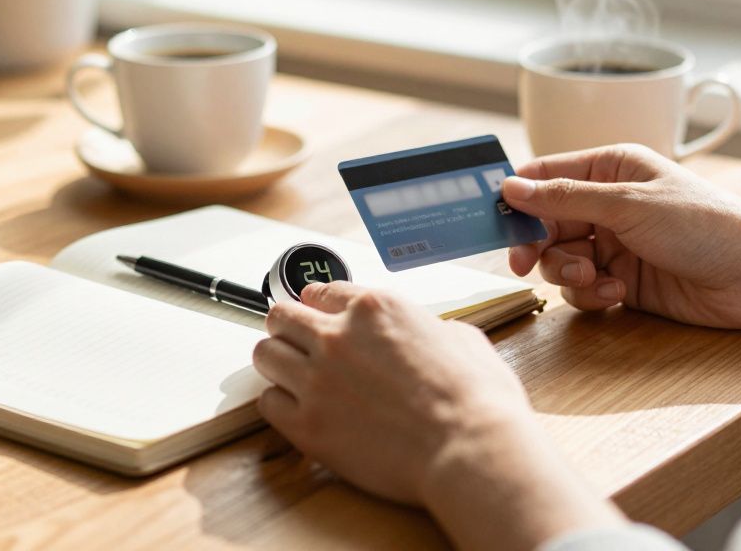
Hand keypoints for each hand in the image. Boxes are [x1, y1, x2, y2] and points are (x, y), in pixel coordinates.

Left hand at [252, 281, 622, 549]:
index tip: (317, 315)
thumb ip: (429, 328)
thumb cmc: (475, 400)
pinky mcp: (308, 425)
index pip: (322, 292)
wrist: (469, 449)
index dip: (319, 305)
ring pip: (265, 354)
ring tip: (291, 375)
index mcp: (375, 308)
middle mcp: (338, 336)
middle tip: (296, 342)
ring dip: (278, 362)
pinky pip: (268, 403)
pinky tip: (297, 410)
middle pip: (282, 316)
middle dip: (288, 327)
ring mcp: (318, 380)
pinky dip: (279, 404)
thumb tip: (431, 334)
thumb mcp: (461, 338)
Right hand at [503, 144, 740, 329]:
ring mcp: (615, 244)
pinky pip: (583, 288)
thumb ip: (565, 197)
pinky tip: (618, 293)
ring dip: (568, 272)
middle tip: (529, 262)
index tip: (496, 221)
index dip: (517, 197)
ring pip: (559, 259)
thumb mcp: (627, 204)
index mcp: (610, 169)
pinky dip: (591, 293)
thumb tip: (512, 187)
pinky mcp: (623, 280)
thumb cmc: (706, 225)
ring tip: (595, 278)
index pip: (545, 175)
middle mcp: (608, 204)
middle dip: (539, 245)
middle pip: (545, 223)